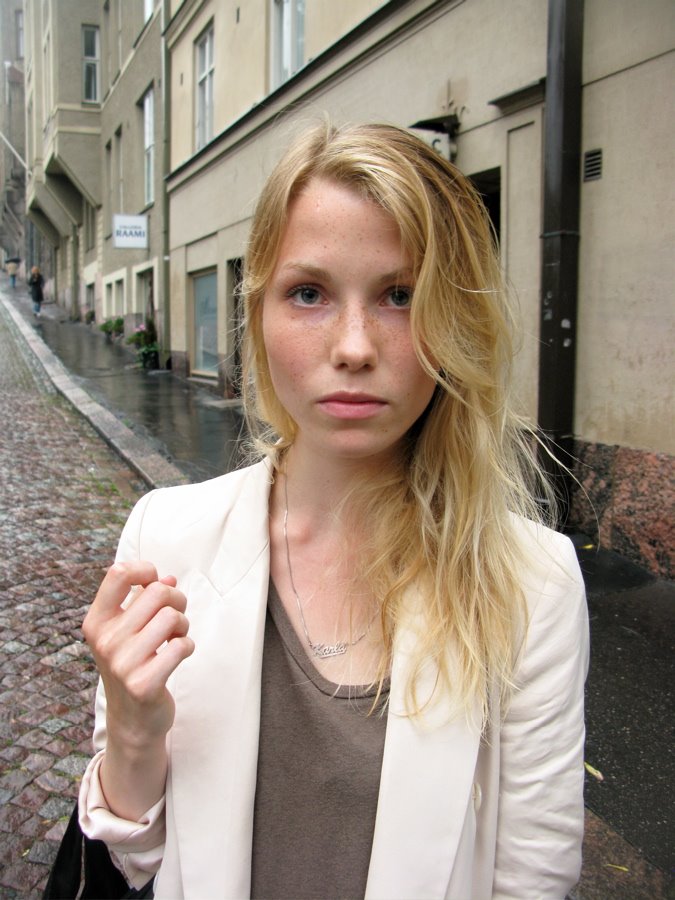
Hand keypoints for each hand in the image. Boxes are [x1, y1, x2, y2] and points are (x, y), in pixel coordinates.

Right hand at [83, 561, 194, 750]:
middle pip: (157, 592)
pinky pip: (181, 646)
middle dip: (176, 600)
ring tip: (175, 637)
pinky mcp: (143, 684)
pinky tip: (178, 655)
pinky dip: (187, 646)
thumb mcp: (127, 630)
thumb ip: (143, 600)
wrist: (132, 720)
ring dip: (183, 625)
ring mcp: (122, 664)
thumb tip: (169, 579)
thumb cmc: (133, 664)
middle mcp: (105, 640)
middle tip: (175, 618)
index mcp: (96, 621)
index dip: (146, 570)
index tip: (155, 584)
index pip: (119, 573)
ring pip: (172, 617)